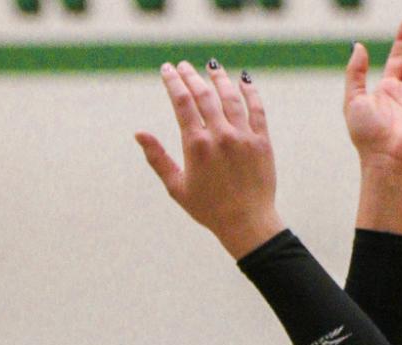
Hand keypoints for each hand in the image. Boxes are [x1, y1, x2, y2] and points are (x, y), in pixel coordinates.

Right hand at [136, 61, 283, 258]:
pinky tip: (244, 79)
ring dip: (219, 78)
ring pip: (230, 96)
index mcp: (196, 145)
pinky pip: (256, 108)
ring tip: (211, 66)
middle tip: (183, 65)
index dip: (173, 82)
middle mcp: (220, 135)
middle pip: (203, 94)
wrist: (246, 222)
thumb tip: (139, 133)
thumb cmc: (207, 208)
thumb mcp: (176, 187)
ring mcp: (243, 136)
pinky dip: (250, 91)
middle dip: (191, 76)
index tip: (167, 69)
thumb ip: (157, 158)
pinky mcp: (262, 140)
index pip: (182, 103)